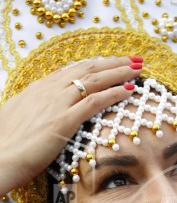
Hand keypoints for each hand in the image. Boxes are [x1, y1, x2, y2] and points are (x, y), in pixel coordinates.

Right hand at [0, 57, 141, 195]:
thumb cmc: (6, 143)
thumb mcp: (19, 117)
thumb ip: (35, 108)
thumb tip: (44, 109)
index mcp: (39, 89)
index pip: (74, 70)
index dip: (96, 65)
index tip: (112, 62)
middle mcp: (49, 91)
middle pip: (88, 69)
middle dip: (113, 63)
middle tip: (133, 60)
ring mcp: (56, 104)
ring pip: (94, 80)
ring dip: (119, 73)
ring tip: (138, 69)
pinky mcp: (63, 121)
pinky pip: (93, 102)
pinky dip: (113, 94)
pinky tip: (128, 90)